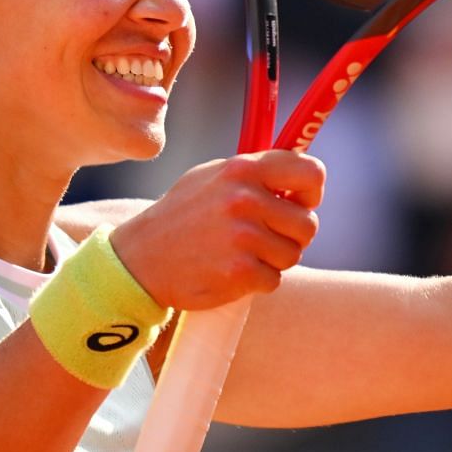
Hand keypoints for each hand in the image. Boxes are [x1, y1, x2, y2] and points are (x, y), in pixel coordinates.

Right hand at [110, 151, 324, 309]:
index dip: (311, 192)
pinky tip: (231, 271)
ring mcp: (243, 237)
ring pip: (293, 254)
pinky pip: (274, 280)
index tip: (299, 202)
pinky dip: (258, 281)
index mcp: (243, 169)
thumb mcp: (212, 177)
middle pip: (308, 223)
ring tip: (241, 253)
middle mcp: (245, 199)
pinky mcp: (240, 272)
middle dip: (291, 235)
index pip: (311, 172)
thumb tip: (302, 178)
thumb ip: (256, 173)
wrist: (140, 259)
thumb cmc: (181, 216)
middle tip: (264, 237)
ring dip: (273, 260)